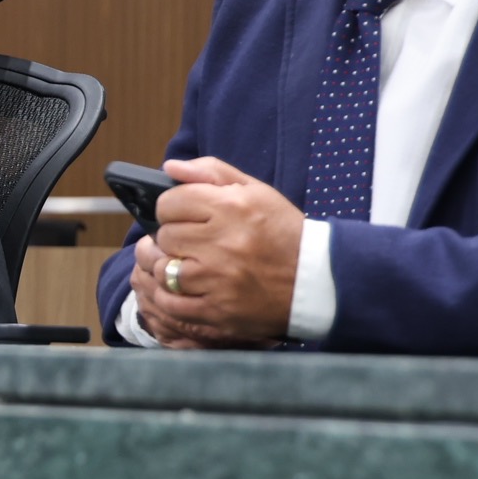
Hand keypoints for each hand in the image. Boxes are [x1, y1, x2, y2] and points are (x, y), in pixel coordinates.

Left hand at [133, 157, 302, 346]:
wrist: (315, 282)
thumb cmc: (283, 232)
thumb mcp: (256, 191)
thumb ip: (211, 172)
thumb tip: (170, 166)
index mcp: (231, 208)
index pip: (169, 203)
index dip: (173, 208)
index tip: (185, 215)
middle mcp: (222, 243)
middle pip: (165, 236)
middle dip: (174, 237)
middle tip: (192, 242)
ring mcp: (218, 281)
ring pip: (163, 270)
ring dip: (170, 267)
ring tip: (190, 266)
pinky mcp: (217, 312)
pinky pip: (170, 303)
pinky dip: (171, 296)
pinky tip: (187, 289)